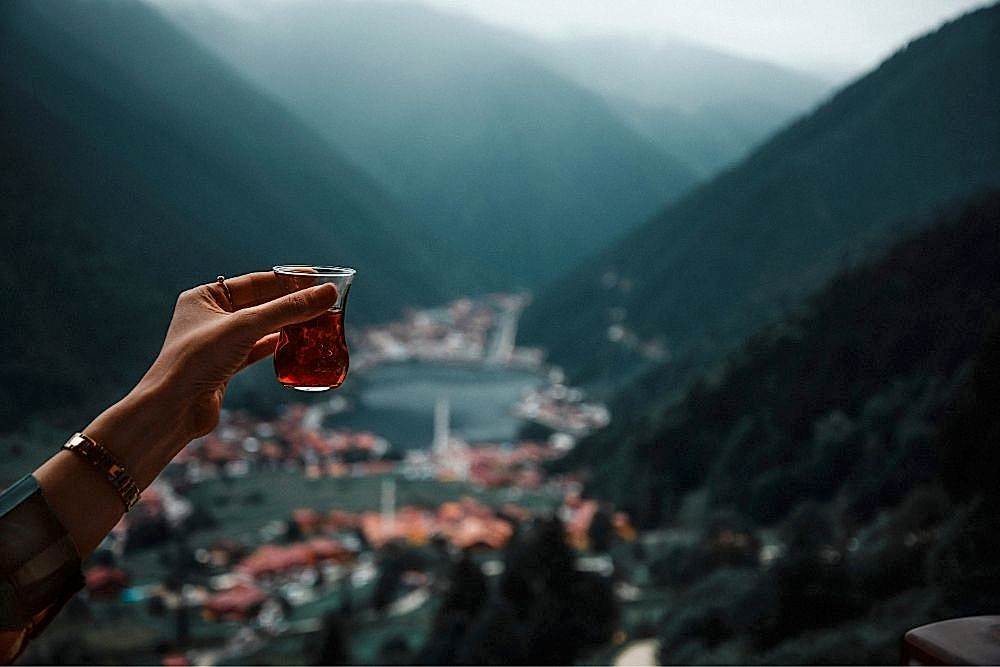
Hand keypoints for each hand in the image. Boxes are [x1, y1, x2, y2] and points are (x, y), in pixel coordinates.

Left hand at [86, 272, 338, 487]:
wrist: (174, 410)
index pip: (254, 282)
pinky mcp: (225, 367)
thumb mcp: (246, 327)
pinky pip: (257, 350)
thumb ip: (288, 309)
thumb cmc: (198, 360)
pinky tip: (296, 344)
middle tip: (323, 302)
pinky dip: (277, 346)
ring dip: (287, 326)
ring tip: (316, 322)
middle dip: (291, 304)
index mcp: (204, 297)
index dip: (287, 280)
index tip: (317, 279)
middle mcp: (209, 317)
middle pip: (260, 304)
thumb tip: (328, 293)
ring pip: (260, 328)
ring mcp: (217, 343)